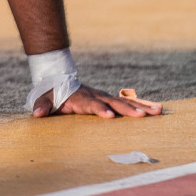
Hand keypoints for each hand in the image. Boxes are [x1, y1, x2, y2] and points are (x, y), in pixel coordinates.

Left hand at [33, 84, 161, 118]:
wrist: (60, 79)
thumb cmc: (52, 93)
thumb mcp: (44, 99)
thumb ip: (42, 106)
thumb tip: (37, 113)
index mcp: (81, 99)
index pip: (92, 105)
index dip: (100, 110)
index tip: (110, 116)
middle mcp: (96, 96)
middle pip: (114, 103)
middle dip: (128, 110)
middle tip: (142, 116)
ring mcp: (105, 97)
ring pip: (125, 102)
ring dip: (141, 107)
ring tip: (158, 111)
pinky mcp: (110, 100)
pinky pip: (128, 103)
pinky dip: (142, 105)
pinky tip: (157, 110)